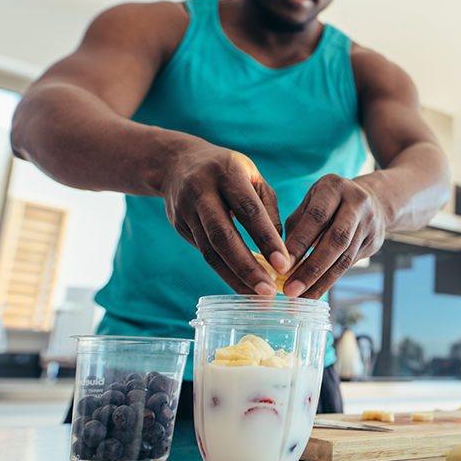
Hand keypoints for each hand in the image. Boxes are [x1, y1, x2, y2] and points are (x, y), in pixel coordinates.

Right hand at [159, 141, 290, 294]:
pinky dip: (224, 272)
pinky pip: (204, 254)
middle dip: (247, 267)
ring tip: (257, 297)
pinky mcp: (179, 226)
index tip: (284, 264)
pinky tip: (242, 286)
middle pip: (223, 236)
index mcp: (227, 172)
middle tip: (268, 292)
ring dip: (235, 277)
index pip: (248, 210)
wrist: (176, 162)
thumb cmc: (228, 171)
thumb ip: (267, 210)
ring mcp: (186, 210)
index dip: (266, 239)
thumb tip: (281, 250)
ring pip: (210, 250)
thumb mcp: (252, 178)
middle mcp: (202, 191)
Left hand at [281, 174, 387, 298]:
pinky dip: (330, 280)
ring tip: (300, 297)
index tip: (281, 266)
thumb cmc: (328, 204)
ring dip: (321, 280)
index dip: (299, 243)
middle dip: (311, 268)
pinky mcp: (375, 241)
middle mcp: (357, 202)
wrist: (372, 200)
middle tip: (290, 289)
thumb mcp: (310, 204)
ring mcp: (370, 223)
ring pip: (345, 257)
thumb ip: (295, 228)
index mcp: (334, 187)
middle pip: (335, 239)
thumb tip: (278, 260)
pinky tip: (314, 291)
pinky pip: (350, 264)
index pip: (316, 217)